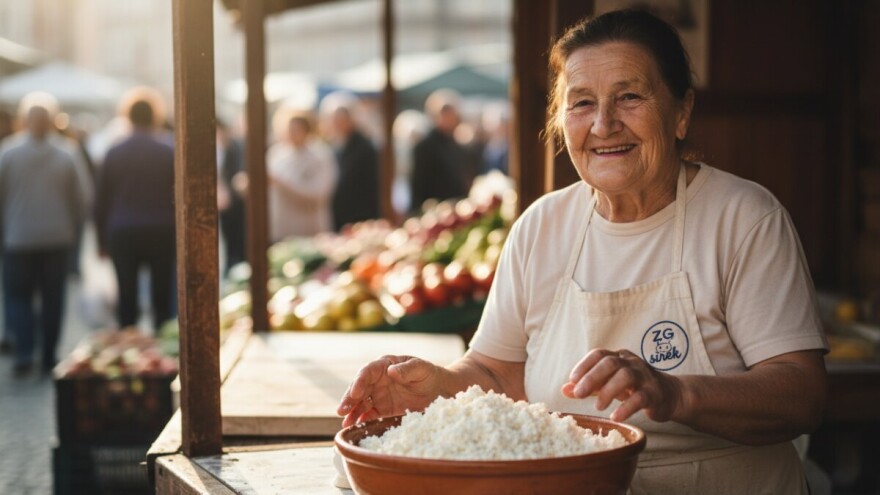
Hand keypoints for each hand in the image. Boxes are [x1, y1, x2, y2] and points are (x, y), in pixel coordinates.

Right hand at [337, 355, 444, 427]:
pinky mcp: (382, 409)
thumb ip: (407, 369)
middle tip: (342, 410)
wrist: (438, 391)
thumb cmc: (429, 374)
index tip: (355, 393)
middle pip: (359, 388)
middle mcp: (377, 380)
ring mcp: (378, 395)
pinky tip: (354, 427)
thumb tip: (391, 371)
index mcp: (384, 365)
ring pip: (361, 402)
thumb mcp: (421, 369)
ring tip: (345, 423)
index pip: (368, 372)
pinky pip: (369, 414)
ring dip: (352, 412)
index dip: (359, 381)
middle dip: (350, 399)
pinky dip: (361, 420)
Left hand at [561, 349, 684, 422]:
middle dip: (592, 378)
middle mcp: (631, 363)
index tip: (572, 380)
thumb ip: (588, 386)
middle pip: (610, 363)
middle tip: (579, 395)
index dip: (584, 365)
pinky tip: (615, 417)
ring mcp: (645, 376)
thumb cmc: (633, 388)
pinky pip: (640, 398)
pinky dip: (626, 407)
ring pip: (625, 377)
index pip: (599, 354)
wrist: (669, 395)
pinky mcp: (655, 393)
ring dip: (608, 391)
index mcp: (619, 357)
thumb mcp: (609, 384)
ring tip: (598, 407)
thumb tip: (564, 389)